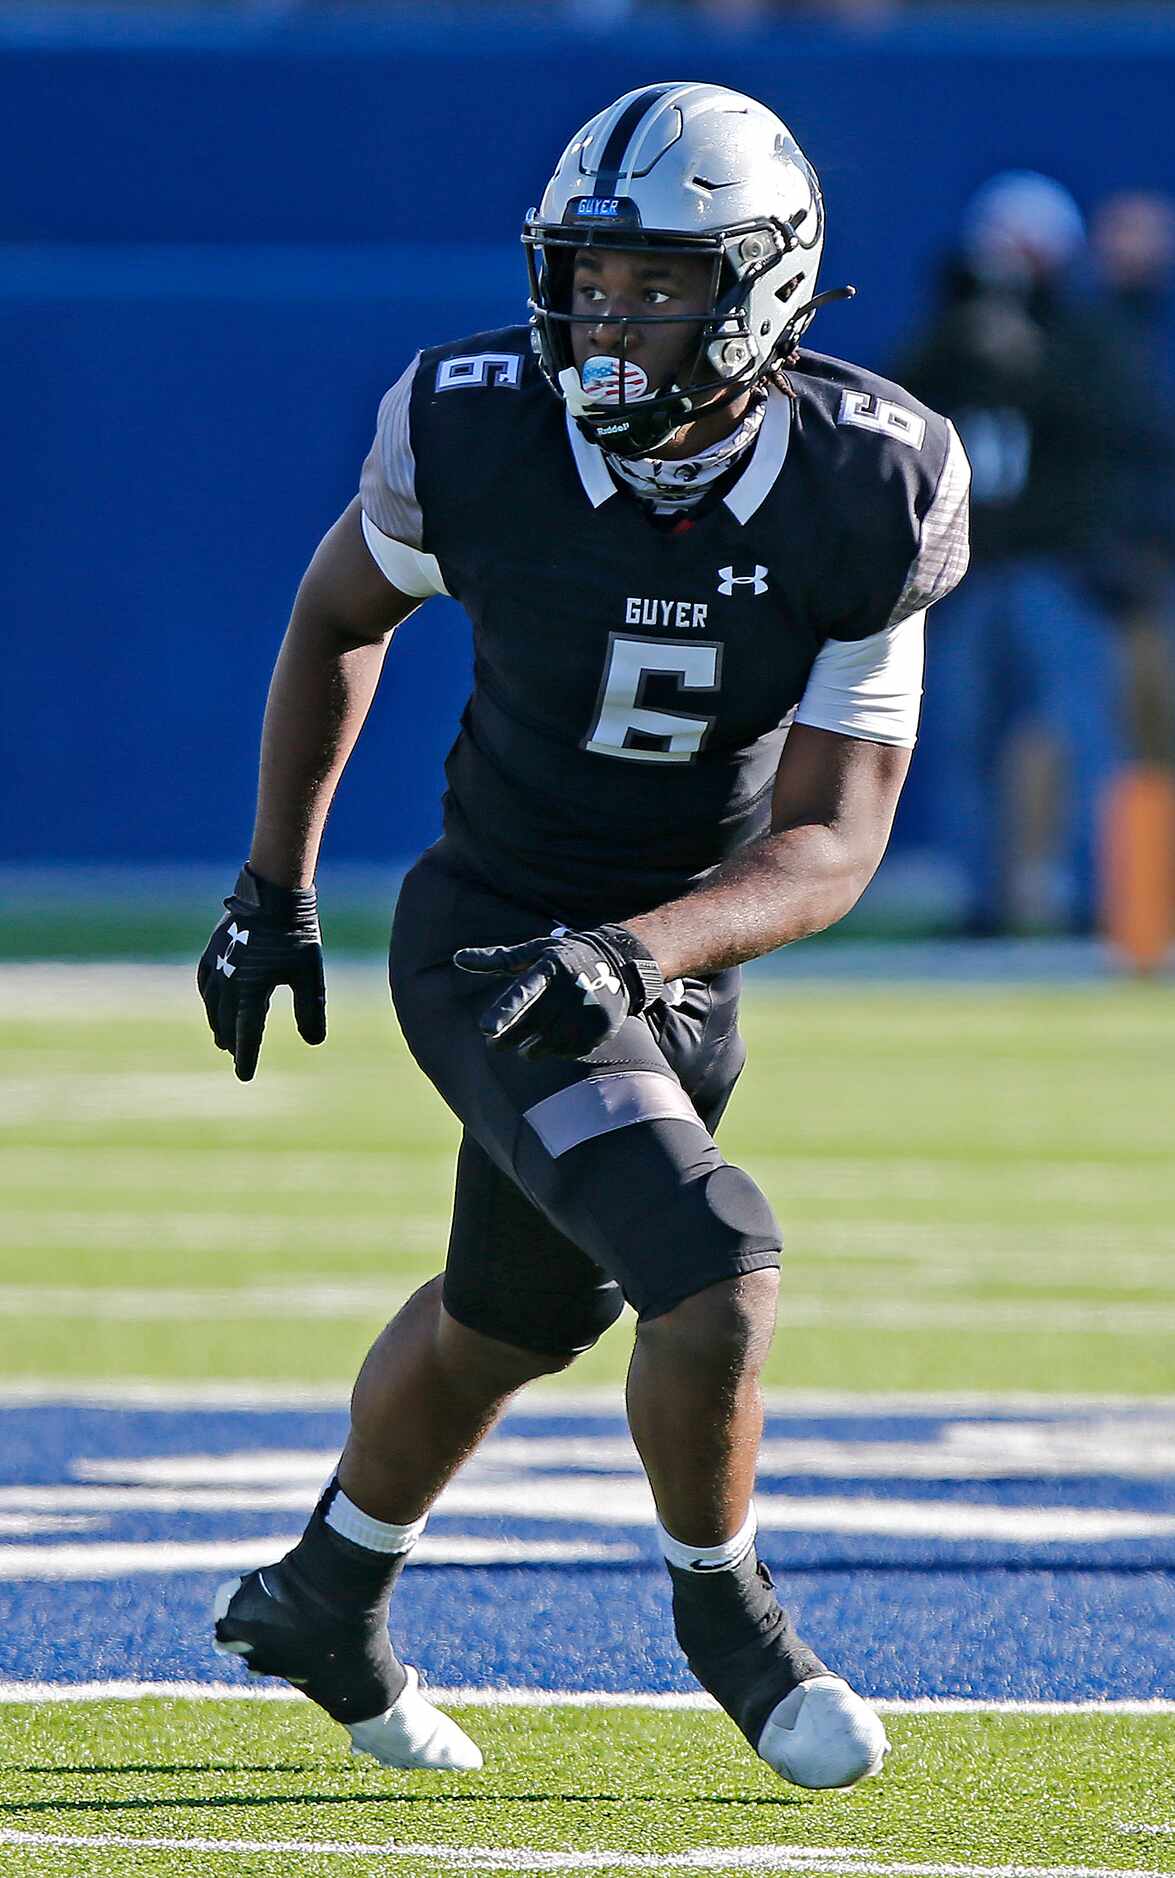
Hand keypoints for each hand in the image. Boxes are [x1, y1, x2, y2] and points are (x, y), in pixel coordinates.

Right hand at [197, 865, 325, 1080]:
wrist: (274, 894)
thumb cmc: (295, 934)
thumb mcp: (309, 974)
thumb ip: (310, 1009)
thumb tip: (314, 1042)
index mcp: (251, 991)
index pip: (247, 1033)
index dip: (246, 1056)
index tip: (244, 1076)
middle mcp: (229, 981)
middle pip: (225, 1021)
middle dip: (231, 1041)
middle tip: (236, 1056)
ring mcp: (217, 963)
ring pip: (211, 1004)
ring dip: (217, 1023)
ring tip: (222, 1038)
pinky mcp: (214, 948)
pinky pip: (205, 981)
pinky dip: (208, 997)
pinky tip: (211, 1000)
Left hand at [454, 923, 664, 1059]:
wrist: (615, 963)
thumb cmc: (561, 957)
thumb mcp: (532, 952)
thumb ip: (496, 959)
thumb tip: (457, 959)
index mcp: (548, 968)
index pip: (523, 992)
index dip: (505, 1011)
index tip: (485, 1028)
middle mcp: (569, 988)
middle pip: (530, 1025)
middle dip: (509, 1039)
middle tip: (496, 1044)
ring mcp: (586, 1010)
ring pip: (547, 1043)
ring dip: (530, 1049)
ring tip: (526, 1047)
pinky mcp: (599, 1028)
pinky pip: (567, 1051)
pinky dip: (556, 1050)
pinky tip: (554, 1041)